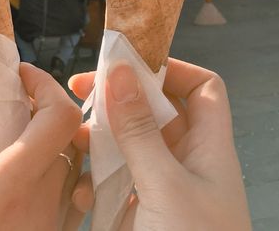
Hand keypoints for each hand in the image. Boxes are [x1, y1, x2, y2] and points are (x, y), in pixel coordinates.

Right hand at [0, 65, 84, 230]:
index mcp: (10, 192)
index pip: (60, 120)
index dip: (45, 86)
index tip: (18, 74)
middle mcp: (44, 209)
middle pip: (72, 135)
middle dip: (46, 104)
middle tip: (12, 97)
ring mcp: (55, 229)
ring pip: (76, 162)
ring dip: (54, 136)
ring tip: (16, 128)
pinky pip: (72, 193)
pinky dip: (57, 167)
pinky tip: (26, 166)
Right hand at [69, 59, 250, 230]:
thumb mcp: (165, 187)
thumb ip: (140, 131)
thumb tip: (121, 70)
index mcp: (209, 150)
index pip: (201, 89)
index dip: (171, 69)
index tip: (129, 63)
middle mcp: (187, 165)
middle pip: (157, 112)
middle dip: (121, 97)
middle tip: (80, 88)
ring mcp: (160, 191)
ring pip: (130, 145)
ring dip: (100, 136)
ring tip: (69, 132)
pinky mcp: (136, 217)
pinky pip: (114, 181)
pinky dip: (92, 175)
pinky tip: (76, 179)